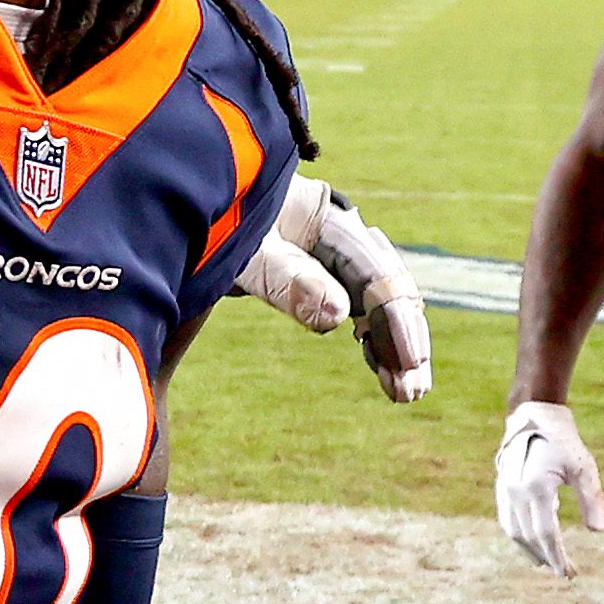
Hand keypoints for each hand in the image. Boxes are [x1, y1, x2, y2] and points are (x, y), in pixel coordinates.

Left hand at [236, 177, 432, 401]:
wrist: (193, 211)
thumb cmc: (217, 227)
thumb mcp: (248, 255)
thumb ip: (287, 281)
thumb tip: (338, 316)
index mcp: (329, 221)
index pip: (376, 274)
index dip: (396, 321)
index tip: (410, 364)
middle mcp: (343, 236)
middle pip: (388, 289)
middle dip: (402, 339)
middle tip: (411, 391)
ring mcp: (336, 257)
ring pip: (380, 303)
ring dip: (393, 345)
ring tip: (404, 392)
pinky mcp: (325, 275)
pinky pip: (361, 308)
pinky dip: (373, 338)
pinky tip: (382, 368)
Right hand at [496, 401, 603, 576]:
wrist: (535, 416)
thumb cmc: (564, 441)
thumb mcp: (584, 468)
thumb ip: (592, 500)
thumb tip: (599, 531)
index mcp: (537, 488)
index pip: (546, 534)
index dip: (558, 556)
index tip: (569, 573)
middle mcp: (516, 492)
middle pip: (531, 537)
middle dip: (548, 558)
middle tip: (565, 572)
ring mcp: (505, 490)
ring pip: (514, 532)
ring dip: (531, 551)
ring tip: (547, 562)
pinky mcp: (501, 486)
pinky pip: (507, 520)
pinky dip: (519, 536)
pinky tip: (532, 542)